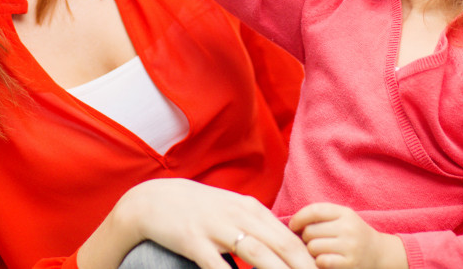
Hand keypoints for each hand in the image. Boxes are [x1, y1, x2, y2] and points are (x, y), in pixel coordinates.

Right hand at [114, 179, 315, 268]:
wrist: (154, 199)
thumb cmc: (198, 209)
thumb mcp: (231, 210)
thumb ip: (257, 225)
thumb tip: (285, 248)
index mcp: (250, 208)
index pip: (289, 237)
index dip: (308, 260)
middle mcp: (238, 215)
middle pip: (281, 246)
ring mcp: (217, 228)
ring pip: (258, 255)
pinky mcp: (194, 241)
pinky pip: (218, 267)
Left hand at [289, 203, 406, 268]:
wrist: (378, 253)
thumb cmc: (352, 233)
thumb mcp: (341, 217)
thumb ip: (320, 216)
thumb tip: (292, 223)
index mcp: (344, 213)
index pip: (314, 210)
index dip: (298, 218)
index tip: (292, 225)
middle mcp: (348, 228)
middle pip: (310, 231)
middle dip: (305, 237)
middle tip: (311, 241)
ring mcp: (350, 247)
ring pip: (313, 247)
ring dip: (311, 251)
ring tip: (319, 250)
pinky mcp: (350, 264)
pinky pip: (322, 261)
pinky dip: (319, 261)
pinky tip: (324, 260)